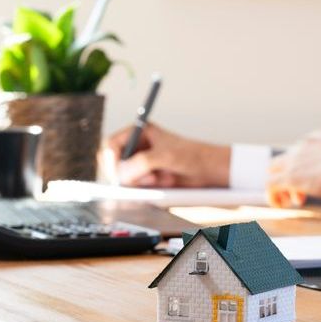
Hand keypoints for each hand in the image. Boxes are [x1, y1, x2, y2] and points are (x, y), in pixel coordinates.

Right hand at [103, 123, 230, 187]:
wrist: (209, 171)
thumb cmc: (192, 156)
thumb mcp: (165, 156)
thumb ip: (141, 163)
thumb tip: (121, 173)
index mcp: (139, 132)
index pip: (111, 145)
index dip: (111, 160)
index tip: (119, 173)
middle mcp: (137, 147)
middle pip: (114, 164)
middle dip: (126, 174)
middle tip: (145, 179)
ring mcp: (141, 164)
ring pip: (125, 178)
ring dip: (140, 182)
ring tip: (160, 179)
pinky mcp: (147, 179)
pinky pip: (136, 188)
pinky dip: (146, 189)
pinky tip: (164, 184)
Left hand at [268, 127, 320, 206]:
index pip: (306, 148)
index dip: (308, 165)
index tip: (317, 179)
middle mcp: (306, 143)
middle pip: (288, 156)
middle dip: (293, 173)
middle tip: (303, 190)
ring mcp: (296, 159)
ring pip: (275, 168)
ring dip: (281, 184)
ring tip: (290, 200)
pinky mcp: (290, 176)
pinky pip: (271, 184)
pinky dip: (273, 195)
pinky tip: (280, 205)